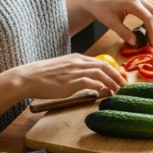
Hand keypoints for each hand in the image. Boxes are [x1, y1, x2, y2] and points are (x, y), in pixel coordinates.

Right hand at [8, 53, 126, 99]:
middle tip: (125, 85)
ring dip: (113, 82)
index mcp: (76, 58)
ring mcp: (75, 71)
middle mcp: (78, 62)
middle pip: (105, 66)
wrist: (27, 78)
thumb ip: (75, 73)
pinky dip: (101, 87)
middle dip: (117, 76)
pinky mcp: (71, 81)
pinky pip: (92, 83)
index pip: (100, 62)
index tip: (120, 78)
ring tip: (119, 91)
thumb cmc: (42, 76)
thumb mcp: (62, 69)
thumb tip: (86, 82)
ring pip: (101, 74)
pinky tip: (105, 93)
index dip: (112, 70)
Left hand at [71, 0, 152, 46]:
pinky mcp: (140, 0)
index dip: (152, 32)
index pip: (149, 18)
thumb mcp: (111, 23)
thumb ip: (124, 33)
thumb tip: (135, 43)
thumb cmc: (102, 10)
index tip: (152, 43)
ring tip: (152, 34)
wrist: (96, 0)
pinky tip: (148, 26)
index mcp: (132, 3)